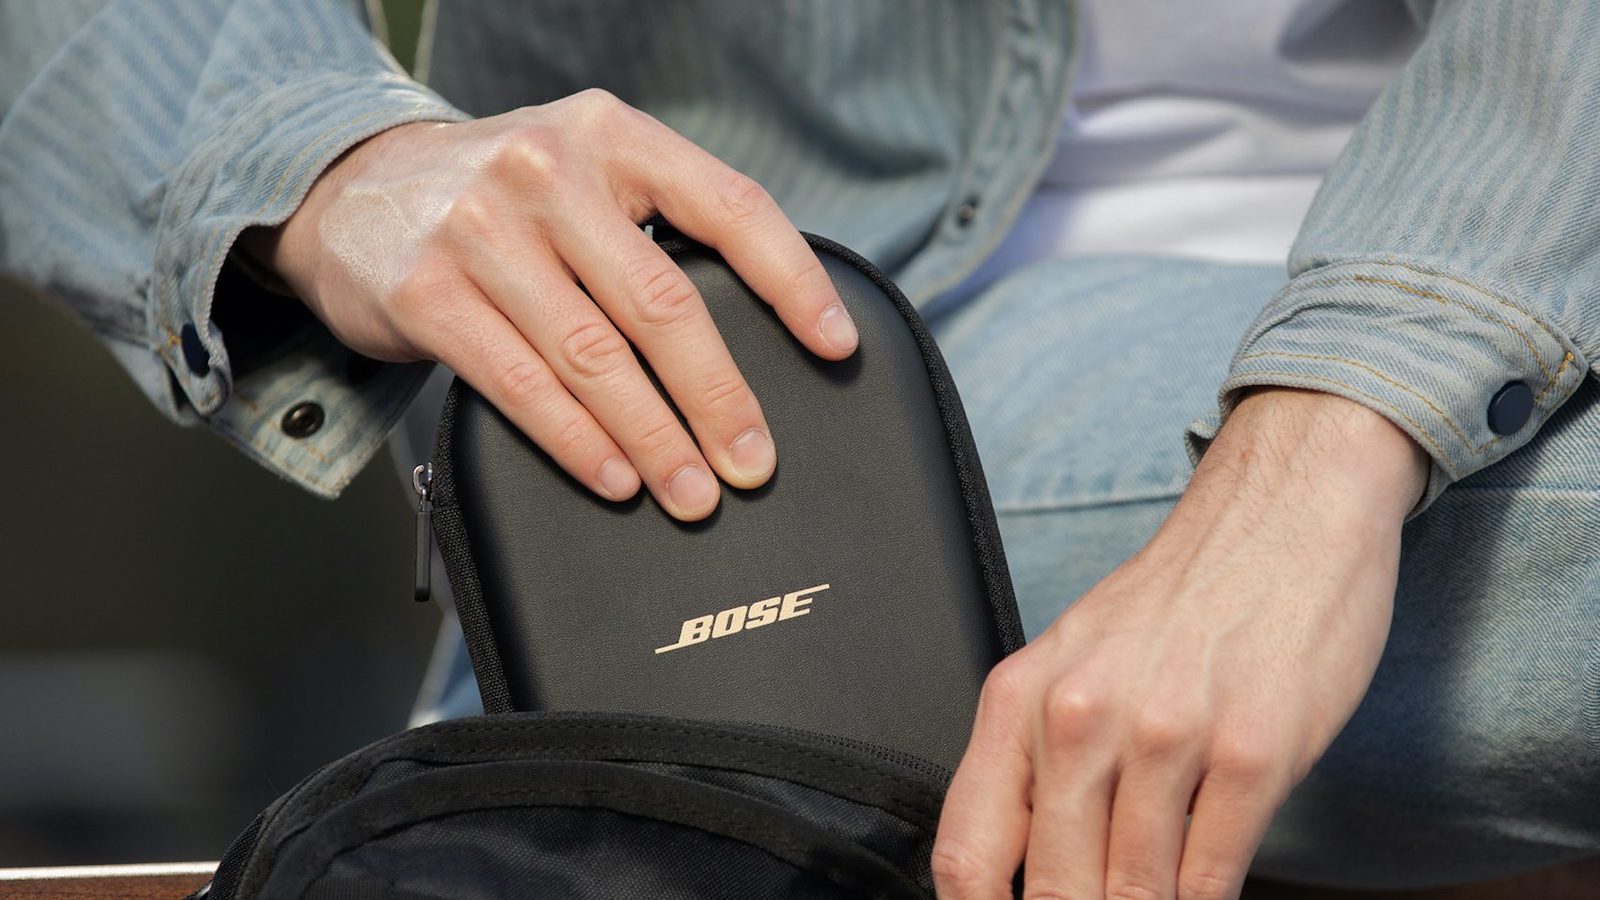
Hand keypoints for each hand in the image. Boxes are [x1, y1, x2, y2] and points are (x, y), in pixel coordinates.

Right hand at [249, 89, 854, 519]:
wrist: (349, 190)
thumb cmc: (500, 200)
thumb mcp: (586, 173)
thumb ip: (658, 227)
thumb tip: (761, 332)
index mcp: (613, 135)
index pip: (731, 206)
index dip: (794, 281)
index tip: (835, 345)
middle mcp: (549, 171)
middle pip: (664, 302)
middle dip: (720, 396)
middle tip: (753, 462)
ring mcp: (481, 229)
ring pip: (594, 355)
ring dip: (655, 437)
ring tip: (693, 492)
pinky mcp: (427, 292)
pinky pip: (521, 384)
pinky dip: (577, 442)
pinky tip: (617, 477)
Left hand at [932, 388, 1428, 899]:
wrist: (1283, 513)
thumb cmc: (1179, 599)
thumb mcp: (1073, 663)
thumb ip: (1037, 760)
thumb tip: (1016, 871)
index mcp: (1021, 698)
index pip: (966, 852)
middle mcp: (1081, 716)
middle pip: (1052, 889)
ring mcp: (1168, 735)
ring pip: (1134, 893)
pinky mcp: (1254, 750)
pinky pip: (1211, 875)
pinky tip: (1201, 898)